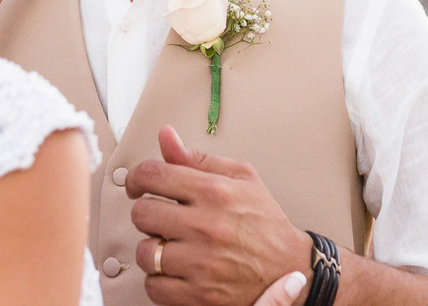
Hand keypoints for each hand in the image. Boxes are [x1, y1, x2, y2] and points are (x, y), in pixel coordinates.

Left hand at [125, 126, 310, 305]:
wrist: (290, 267)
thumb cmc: (265, 222)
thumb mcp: (241, 177)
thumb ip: (197, 158)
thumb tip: (166, 137)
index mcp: (213, 192)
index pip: (152, 175)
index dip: (137, 177)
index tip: (138, 185)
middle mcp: (206, 226)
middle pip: (141, 214)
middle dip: (147, 214)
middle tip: (160, 218)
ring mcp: (202, 263)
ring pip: (145, 252)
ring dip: (153, 249)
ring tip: (171, 245)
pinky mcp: (200, 295)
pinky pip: (154, 286)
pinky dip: (159, 280)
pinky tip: (175, 269)